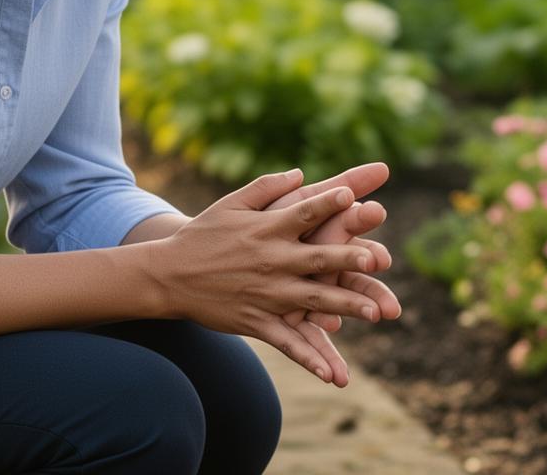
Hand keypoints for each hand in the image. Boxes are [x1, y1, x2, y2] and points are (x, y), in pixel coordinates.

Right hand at [154, 169, 384, 382]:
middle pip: (317, 259)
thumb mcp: (231, 204)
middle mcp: (271, 261)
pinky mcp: (256, 321)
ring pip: (313, 301)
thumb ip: (266, 187)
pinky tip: (332, 374)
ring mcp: (266, 294)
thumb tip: (301, 172)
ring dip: (345, 306)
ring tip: (376, 312)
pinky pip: (288, 342)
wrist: (168, 276)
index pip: (303, 212)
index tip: (351, 195)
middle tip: (378, 259)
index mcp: (267, 229)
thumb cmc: (202, 234)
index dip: (327, 203)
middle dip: (348, 259)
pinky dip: (310, 357)